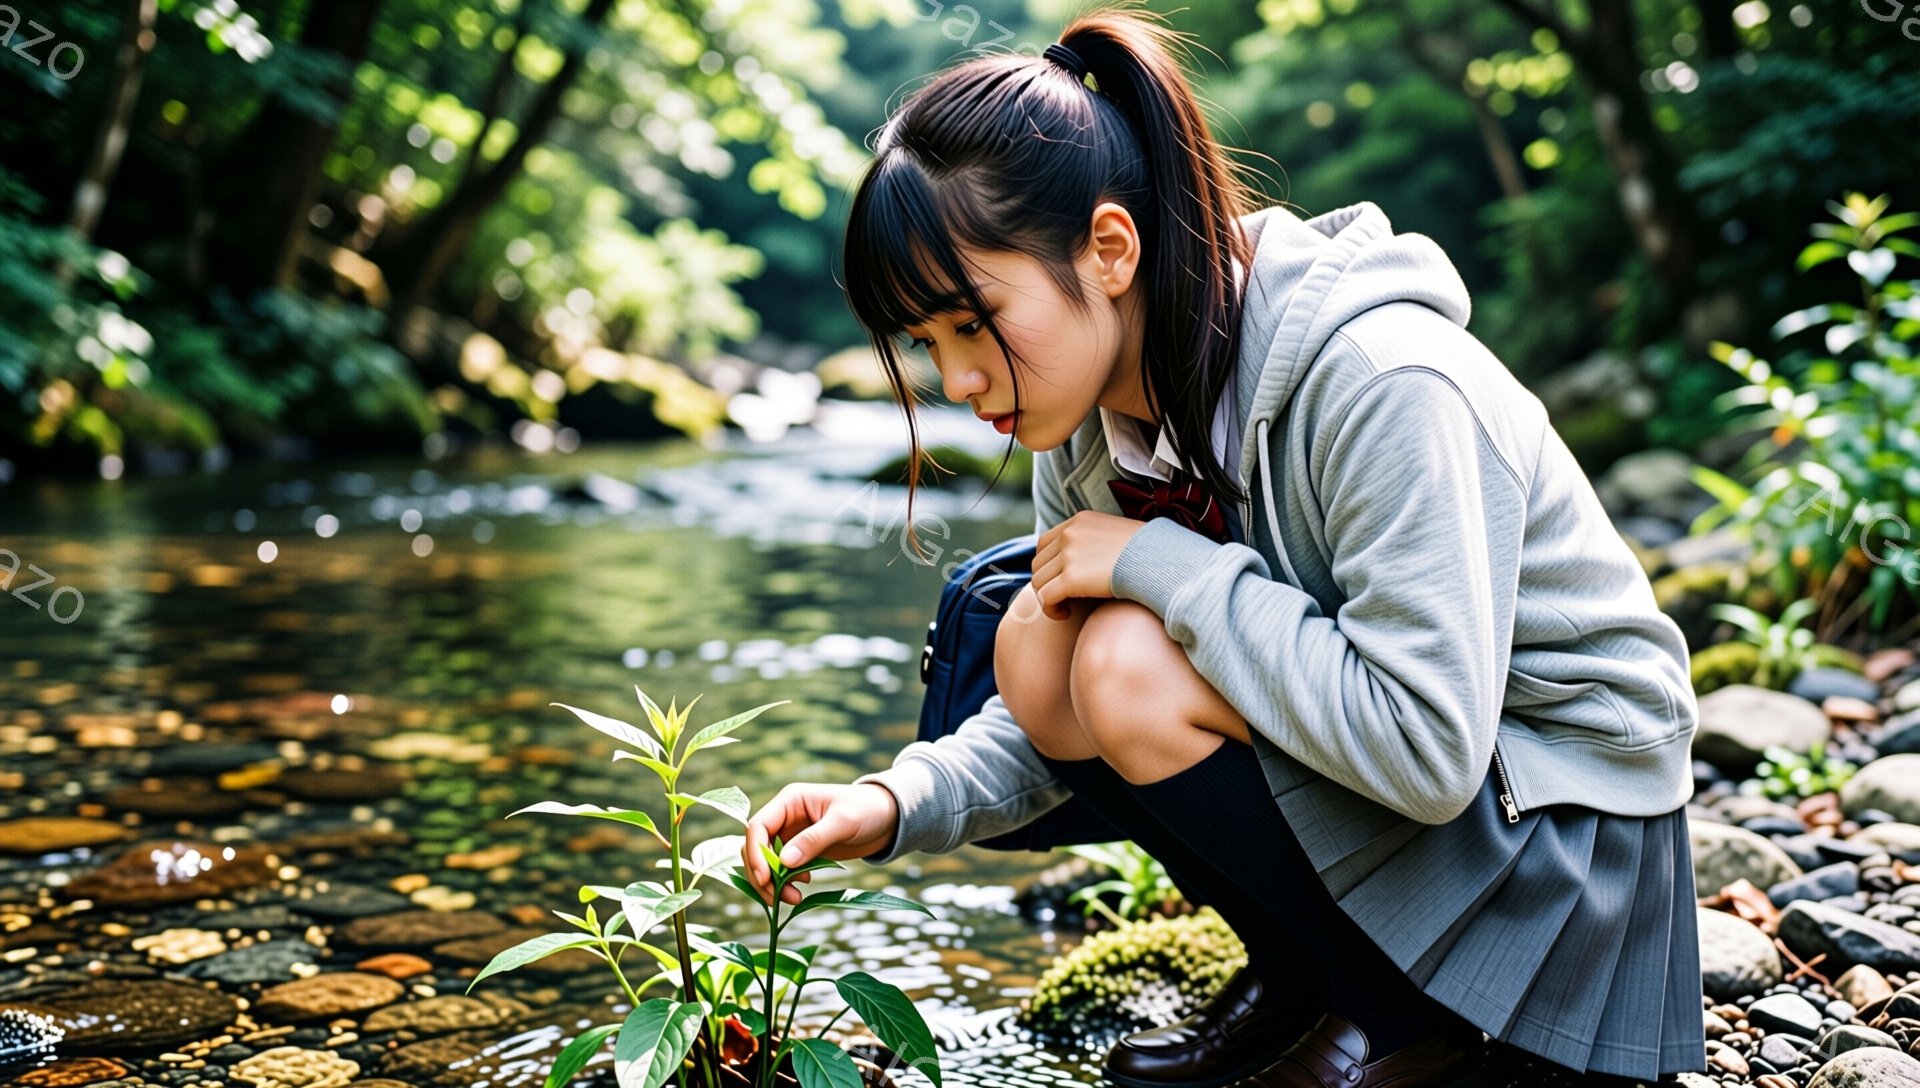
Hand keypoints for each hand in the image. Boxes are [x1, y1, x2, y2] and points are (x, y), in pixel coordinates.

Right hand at [741, 782, 899, 906]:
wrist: (887, 818)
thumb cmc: (867, 810)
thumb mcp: (843, 822)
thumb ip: (814, 840)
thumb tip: (785, 862)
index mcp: (790, 801)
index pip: (757, 827)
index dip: (755, 854)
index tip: (765, 879)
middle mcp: (785, 817)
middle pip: (756, 848)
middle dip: (763, 875)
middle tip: (779, 898)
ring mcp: (791, 835)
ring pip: (767, 862)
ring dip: (773, 883)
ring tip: (794, 898)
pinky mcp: (801, 851)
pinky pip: (782, 869)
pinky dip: (786, 882)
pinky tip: (803, 886)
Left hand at [1031, 510, 1147, 620]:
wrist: (1159, 561)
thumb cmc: (1147, 555)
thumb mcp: (1116, 536)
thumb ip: (1096, 541)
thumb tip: (1090, 560)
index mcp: (1079, 522)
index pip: (1045, 543)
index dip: (1049, 565)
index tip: (1061, 580)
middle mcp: (1069, 534)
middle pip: (1039, 563)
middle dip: (1047, 582)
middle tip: (1063, 597)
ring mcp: (1068, 555)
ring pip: (1039, 581)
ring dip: (1048, 598)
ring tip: (1065, 608)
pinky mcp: (1071, 578)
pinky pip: (1045, 597)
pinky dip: (1051, 609)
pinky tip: (1065, 614)